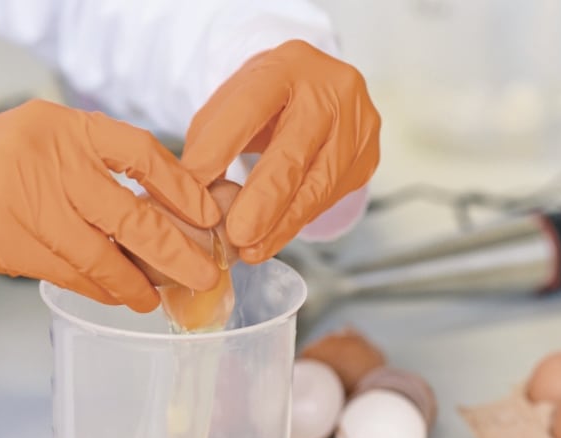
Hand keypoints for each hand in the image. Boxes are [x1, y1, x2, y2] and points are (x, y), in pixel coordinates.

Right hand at [0, 99, 222, 311]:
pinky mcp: (9, 239)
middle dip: (177, 253)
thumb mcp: (40, 147)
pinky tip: (118, 297)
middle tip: (204, 274)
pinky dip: (100, 289)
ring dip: (137, 283)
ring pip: (104, 255)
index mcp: (66, 127)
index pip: (142, 152)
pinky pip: (71, 273)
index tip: (210, 215)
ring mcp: (28, 199)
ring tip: (157, 299)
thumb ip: (94, 172)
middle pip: (134, 216)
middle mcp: (51, 157)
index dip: (183, 188)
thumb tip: (162, 216)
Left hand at [182, 39, 380, 262]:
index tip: (193, 184)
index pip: (251, 106)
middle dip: (262, 200)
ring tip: (251, 249)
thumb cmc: (268, 101)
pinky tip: (273, 238)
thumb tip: (194, 191)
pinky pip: (330, 198)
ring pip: (318, 186)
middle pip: (294, 152)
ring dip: (281, 224)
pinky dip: (297, 221)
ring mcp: (357, 126)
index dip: (221, 147)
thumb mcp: (233, 102)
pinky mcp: (367, 158)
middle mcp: (331, 91)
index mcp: (288, 65)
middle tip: (237, 234)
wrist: (319, 91)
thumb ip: (211, 138)